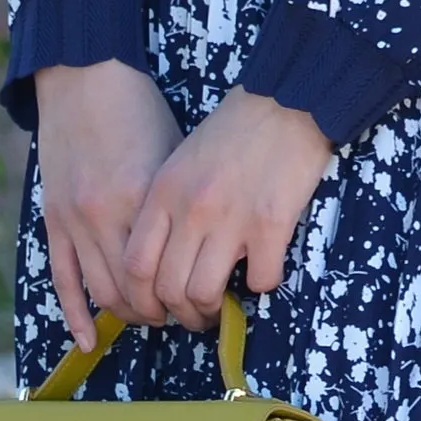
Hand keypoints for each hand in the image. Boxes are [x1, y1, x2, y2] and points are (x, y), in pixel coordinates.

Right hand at [33, 61, 183, 348]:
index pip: (171, 271)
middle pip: (137, 291)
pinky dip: (76, 315)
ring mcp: (75, 220)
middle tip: (185, 318)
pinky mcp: (54, 219)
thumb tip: (211, 252)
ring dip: (129, 315)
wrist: (83, 76)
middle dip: (164, 314)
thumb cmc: (140, 111)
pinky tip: (90, 341)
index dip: (193, 296)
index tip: (210, 304)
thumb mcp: (173, 157)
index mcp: (146, 199)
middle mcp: (107, 215)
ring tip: (152, 319)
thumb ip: (182, 208)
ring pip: (103, 293)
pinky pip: (63, 280)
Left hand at [118, 90, 333, 328]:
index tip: (156, 309)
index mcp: (163, 194)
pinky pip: (261, 280)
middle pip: (168, 288)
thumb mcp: (179, 163)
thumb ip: (166, 208)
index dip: (141, 300)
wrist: (284, 102)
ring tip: (222, 310)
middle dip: (179, 315)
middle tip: (193, 318)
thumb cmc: (231, 132)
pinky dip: (262, 287)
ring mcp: (231, 219)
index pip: (135, 265)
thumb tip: (161, 261)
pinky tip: (264, 273)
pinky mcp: (272, 225)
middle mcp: (191, 210)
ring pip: (205, 293)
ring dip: (213, 312)